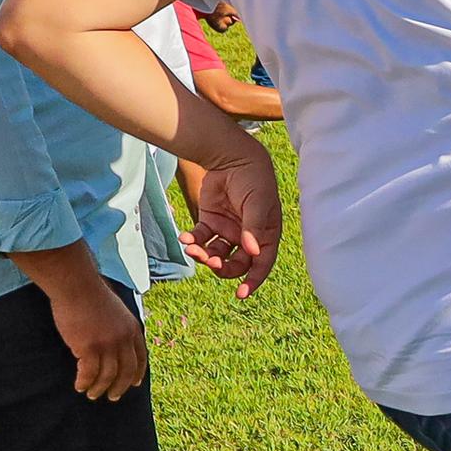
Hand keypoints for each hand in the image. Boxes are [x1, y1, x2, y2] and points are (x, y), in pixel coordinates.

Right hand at [45, 267, 149, 400]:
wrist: (77, 286)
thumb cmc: (91, 294)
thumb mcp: (116, 310)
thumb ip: (119, 326)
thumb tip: (115, 342)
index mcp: (133, 329)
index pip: (141, 357)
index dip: (137, 372)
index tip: (134, 384)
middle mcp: (124, 339)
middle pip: (126, 371)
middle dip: (120, 387)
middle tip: (113, 396)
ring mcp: (107, 345)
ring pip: (107, 376)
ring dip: (100, 388)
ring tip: (92, 394)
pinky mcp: (89, 349)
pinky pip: (89, 374)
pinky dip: (85, 382)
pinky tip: (79, 386)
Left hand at [185, 141, 285, 293]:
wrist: (233, 157)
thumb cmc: (253, 180)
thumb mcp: (258, 204)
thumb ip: (254, 229)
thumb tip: (253, 253)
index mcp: (266, 235)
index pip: (262, 264)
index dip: (253, 280)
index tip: (242, 293)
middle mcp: (247, 237)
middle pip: (236, 263)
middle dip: (223, 267)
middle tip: (211, 263)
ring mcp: (228, 230)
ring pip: (216, 254)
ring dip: (205, 256)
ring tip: (193, 248)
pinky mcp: (210, 222)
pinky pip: (201, 238)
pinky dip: (192, 240)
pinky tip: (185, 237)